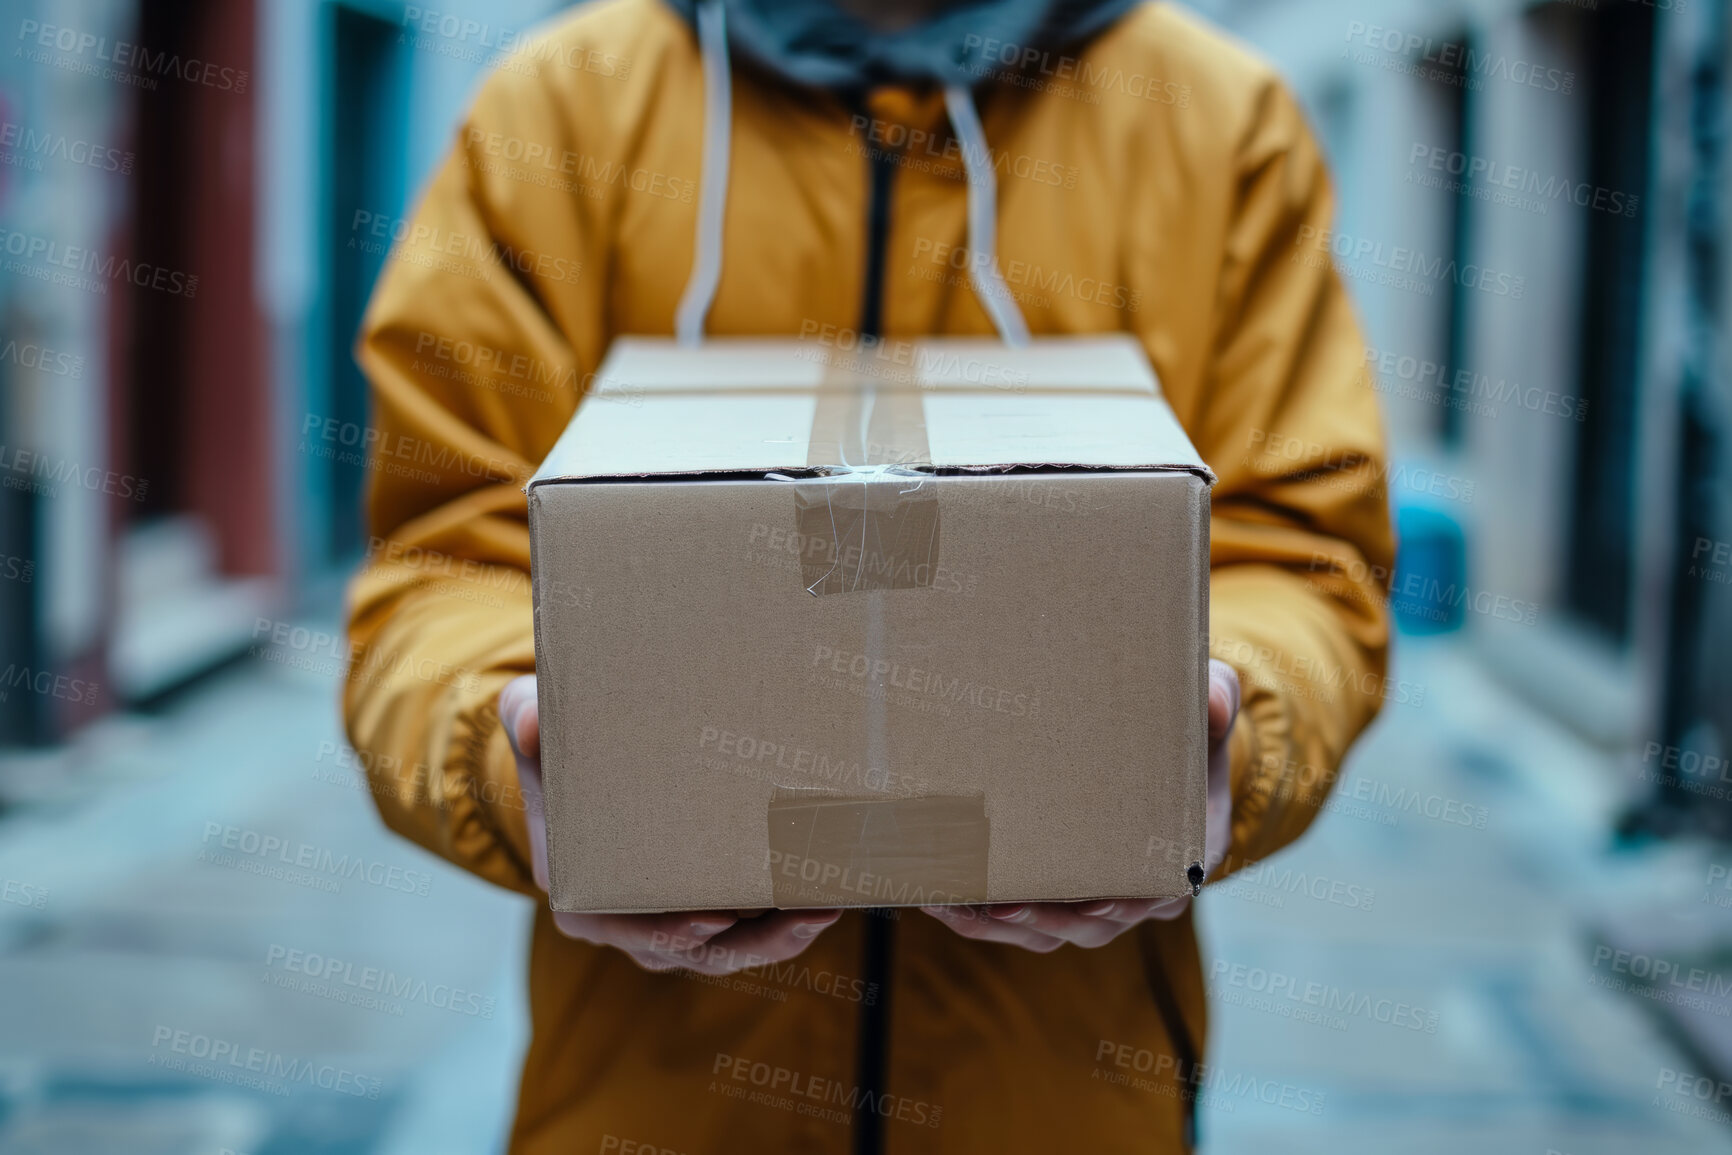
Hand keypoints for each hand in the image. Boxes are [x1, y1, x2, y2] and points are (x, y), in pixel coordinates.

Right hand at [498, 675, 841, 974]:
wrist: (572, 759)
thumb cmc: (554, 746)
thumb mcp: (530, 723)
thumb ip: (527, 722)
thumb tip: (531, 725)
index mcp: (581, 894)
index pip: (626, 927)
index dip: (668, 931)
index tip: (713, 920)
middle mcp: (624, 921)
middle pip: (691, 951)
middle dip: (751, 940)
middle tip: (801, 914)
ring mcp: (666, 922)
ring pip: (727, 950)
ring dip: (779, 937)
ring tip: (825, 907)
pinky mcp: (701, 909)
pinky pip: (744, 931)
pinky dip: (781, 921)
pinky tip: (824, 897)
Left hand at [920, 659, 1239, 951]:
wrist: (1165, 748)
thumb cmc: (1189, 729)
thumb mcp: (1211, 707)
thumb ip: (1217, 702)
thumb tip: (1219, 701)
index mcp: (1186, 857)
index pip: (1158, 893)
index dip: (1127, 903)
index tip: (1095, 899)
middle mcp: (1141, 893)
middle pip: (1093, 923)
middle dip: (1046, 919)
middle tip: (1003, 906)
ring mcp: (1095, 900)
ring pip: (1048, 932)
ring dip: (999, 926)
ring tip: (953, 905)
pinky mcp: (1056, 897)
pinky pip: (1018, 920)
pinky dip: (979, 915)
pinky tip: (938, 897)